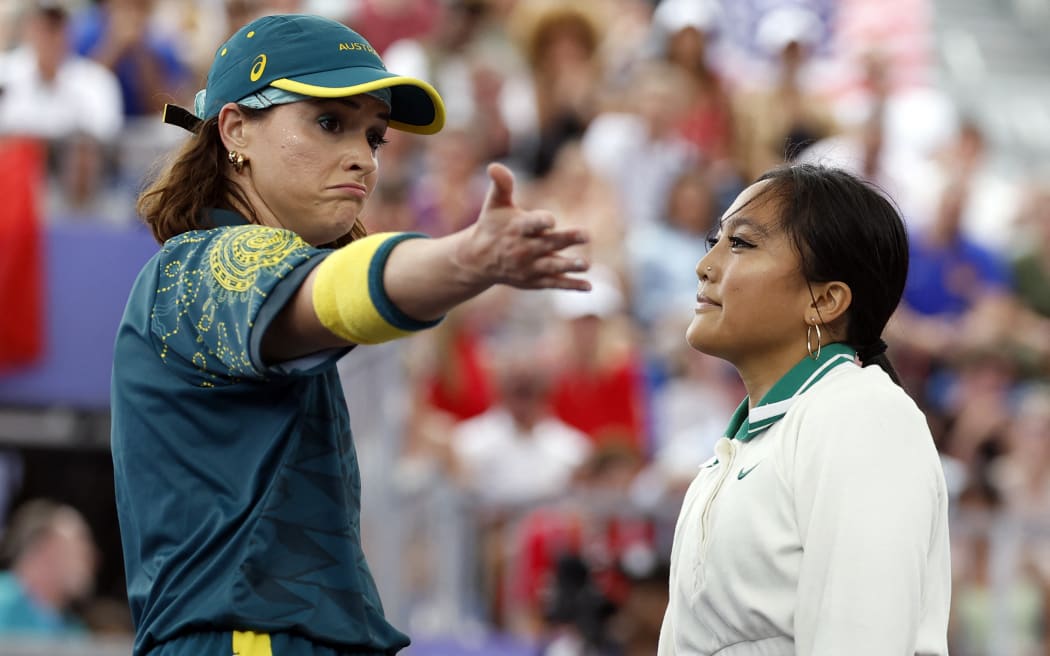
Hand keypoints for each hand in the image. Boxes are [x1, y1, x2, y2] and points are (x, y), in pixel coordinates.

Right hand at [454, 163, 590, 290]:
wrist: (478, 260)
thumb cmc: (492, 226)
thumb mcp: (494, 204)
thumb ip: (501, 185)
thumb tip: (494, 165)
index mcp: (515, 229)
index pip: (529, 225)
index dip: (540, 222)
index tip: (551, 220)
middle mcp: (522, 249)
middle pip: (547, 244)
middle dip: (566, 239)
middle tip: (586, 235)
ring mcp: (529, 267)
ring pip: (551, 267)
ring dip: (569, 266)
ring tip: (586, 264)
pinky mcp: (534, 281)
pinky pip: (554, 283)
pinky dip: (570, 285)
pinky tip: (588, 286)